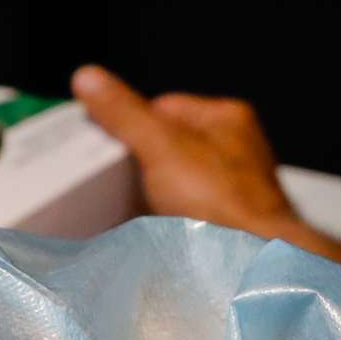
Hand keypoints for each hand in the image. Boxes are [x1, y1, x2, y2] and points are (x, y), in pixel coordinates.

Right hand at [72, 65, 308, 237]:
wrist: (251, 263)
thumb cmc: (217, 199)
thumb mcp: (160, 146)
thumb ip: (124, 113)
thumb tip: (89, 77)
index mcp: (228, 119)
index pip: (165, 106)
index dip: (133, 124)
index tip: (109, 143)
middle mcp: (239, 151)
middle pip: (171, 146)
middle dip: (143, 162)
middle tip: (119, 179)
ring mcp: (237, 190)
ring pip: (178, 182)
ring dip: (154, 194)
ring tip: (134, 206)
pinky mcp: (230, 224)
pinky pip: (188, 213)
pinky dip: (169, 220)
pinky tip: (155, 229)